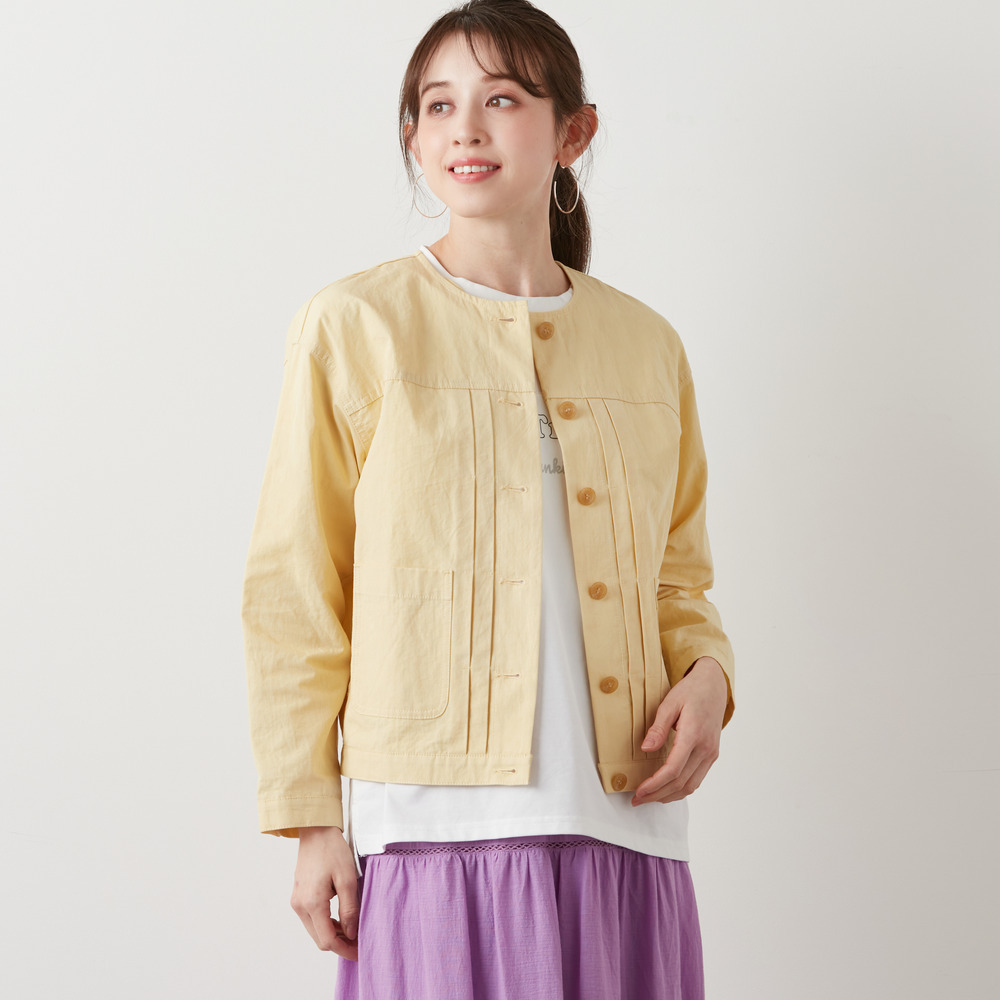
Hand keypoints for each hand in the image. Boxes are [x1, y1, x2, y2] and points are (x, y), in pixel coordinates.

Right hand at [290, 826, 359, 961]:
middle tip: (359, 943)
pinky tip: (340, 919)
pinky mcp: (298, 896)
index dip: (344, 950)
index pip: (327, 940)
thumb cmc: (333, 850)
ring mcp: (297, 901)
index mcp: (312, 903)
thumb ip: (349, 909)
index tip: (360, 952)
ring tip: (353, 931)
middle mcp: (300, 906)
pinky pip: (311, 919)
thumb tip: (351, 933)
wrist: (315, 831)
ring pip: (315, 931)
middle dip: (340, 945)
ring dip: (333, 934)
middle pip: (319, 939)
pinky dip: (325, 924)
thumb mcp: (347, 878)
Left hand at [632, 656, 728, 805]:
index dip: (655, 784)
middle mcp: (705, 748)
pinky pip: (697, 779)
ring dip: (669, 796)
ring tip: (649, 798)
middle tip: (637, 799)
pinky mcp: (711, 755)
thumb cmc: (690, 692)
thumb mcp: (670, 703)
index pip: (673, 769)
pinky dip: (681, 789)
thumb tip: (646, 749)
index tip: (639, 791)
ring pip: (691, 786)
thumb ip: (658, 728)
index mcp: (693, 735)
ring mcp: (711, 753)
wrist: (714, 686)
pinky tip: (667, 790)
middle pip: (681, 782)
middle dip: (657, 795)